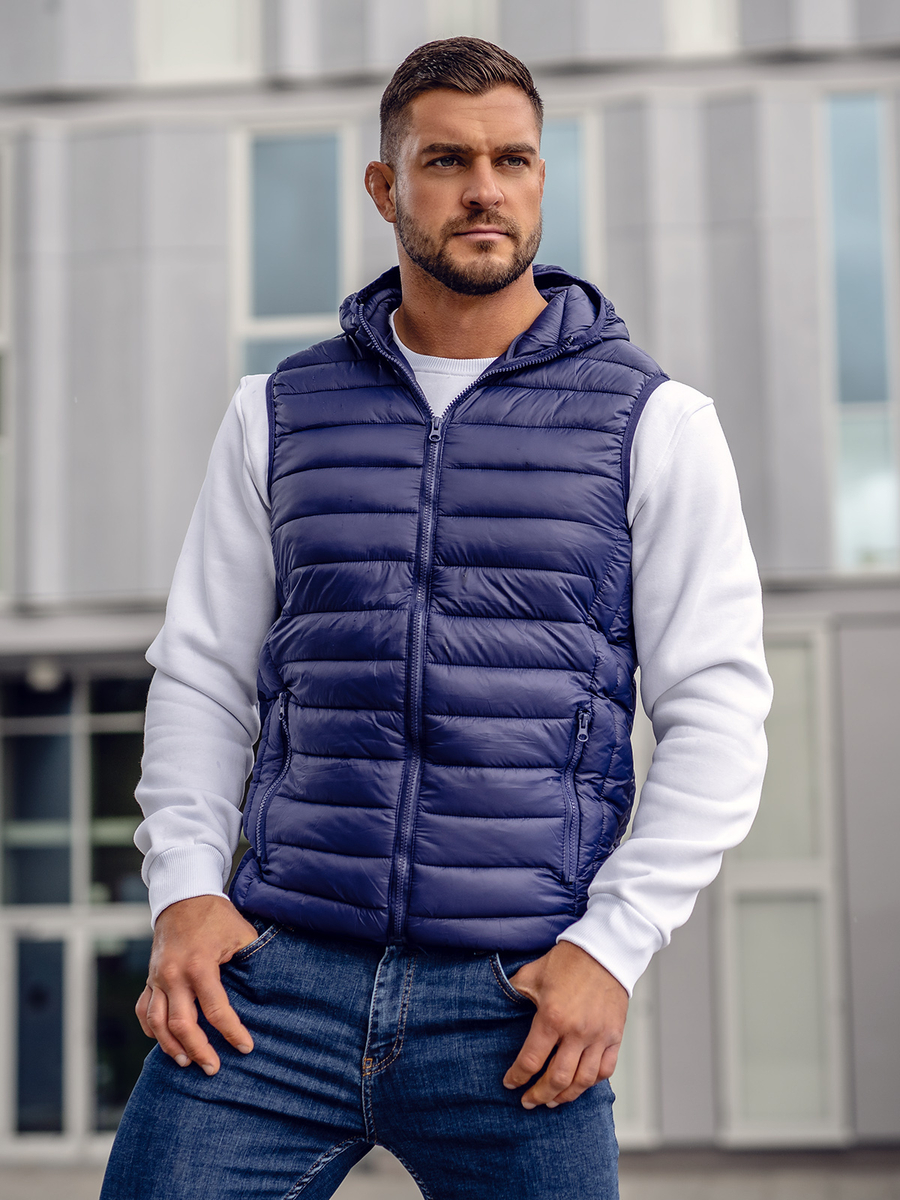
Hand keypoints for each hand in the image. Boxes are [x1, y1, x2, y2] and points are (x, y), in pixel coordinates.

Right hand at [136, 895, 258, 1075]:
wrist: (183, 897)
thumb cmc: (217, 916)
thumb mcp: (241, 932)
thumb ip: (253, 957)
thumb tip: (274, 982)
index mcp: (200, 965)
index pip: (216, 1009)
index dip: (232, 1032)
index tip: (246, 1047)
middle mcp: (174, 975)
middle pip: (181, 1023)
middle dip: (199, 1049)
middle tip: (213, 1068)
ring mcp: (157, 977)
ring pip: (157, 1022)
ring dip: (170, 1046)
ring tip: (187, 1062)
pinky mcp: (149, 977)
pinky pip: (143, 1010)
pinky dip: (151, 1029)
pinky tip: (163, 1042)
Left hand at [502, 940, 628, 1108]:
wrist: (604, 950)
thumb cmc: (568, 961)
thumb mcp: (533, 974)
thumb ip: (514, 992)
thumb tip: (496, 1005)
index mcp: (552, 1017)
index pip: (531, 1060)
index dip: (517, 1076)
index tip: (510, 1083)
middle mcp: (577, 1032)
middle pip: (557, 1079)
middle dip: (539, 1094)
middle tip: (529, 1101)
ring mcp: (598, 1036)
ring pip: (582, 1081)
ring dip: (565, 1096)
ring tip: (553, 1101)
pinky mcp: (615, 1036)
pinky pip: (605, 1070)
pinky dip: (591, 1083)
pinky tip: (579, 1085)